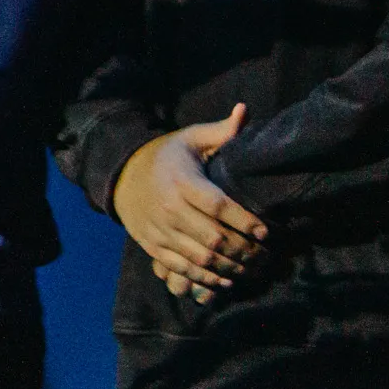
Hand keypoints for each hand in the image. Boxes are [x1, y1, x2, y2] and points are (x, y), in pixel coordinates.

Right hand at [112, 105, 267, 299]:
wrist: (121, 174)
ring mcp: (159, 230)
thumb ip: (222, 131)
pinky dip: (207, 278)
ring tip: (253, 270)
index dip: (246, 222)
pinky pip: (183, 268)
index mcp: (181, 181)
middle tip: (267, 258)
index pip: (218, 206)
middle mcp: (169, 208)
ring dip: (231, 268)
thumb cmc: (167, 156)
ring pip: (201, 258)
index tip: (268, 232)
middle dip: (246, 252)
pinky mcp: (152, 245)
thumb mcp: (191, 138)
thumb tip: (246, 110)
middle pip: (214, 238)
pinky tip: (227, 278)